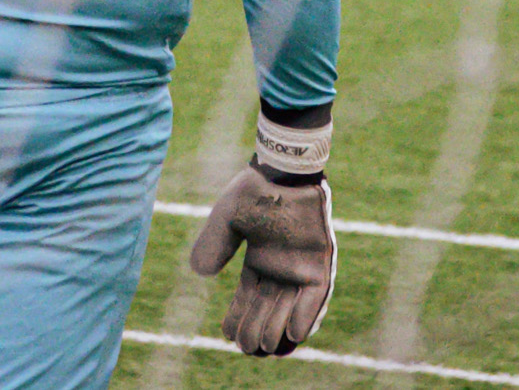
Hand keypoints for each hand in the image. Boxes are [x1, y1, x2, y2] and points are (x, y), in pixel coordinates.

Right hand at [188, 166, 334, 356]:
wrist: (283, 170)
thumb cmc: (255, 189)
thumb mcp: (227, 220)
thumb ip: (215, 244)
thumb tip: (199, 273)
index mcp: (259, 259)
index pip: (248, 296)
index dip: (238, 316)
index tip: (228, 335)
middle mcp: (280, 267)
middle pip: (267, 307)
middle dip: (255, 329)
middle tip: (246, 348)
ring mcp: (300, 265)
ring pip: (289, 306)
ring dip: (278, 328)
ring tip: (264, 347)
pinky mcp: (320, 262)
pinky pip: (316, 296)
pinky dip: (306, 316)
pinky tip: (293, 335)